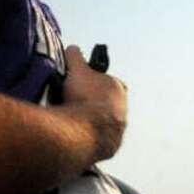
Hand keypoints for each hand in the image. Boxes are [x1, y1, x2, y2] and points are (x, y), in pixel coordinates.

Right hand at [61, 45, 126, 162]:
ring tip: (71, 119)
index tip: (83, 83)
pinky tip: (73, 133)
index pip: (110, 82)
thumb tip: (72, 48)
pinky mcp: (109, 146)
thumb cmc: (84, 97)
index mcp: (118, 88)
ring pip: (104, 122)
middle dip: (93, 102)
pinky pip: (97, 138)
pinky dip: (88, 135)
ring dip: (90, 120)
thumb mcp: (77, 70)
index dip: (96, 81)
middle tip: (73, 102)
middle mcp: (123, 109)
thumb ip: (75, 57)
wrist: (85, 131)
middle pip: (108, 103)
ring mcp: (117, 129)